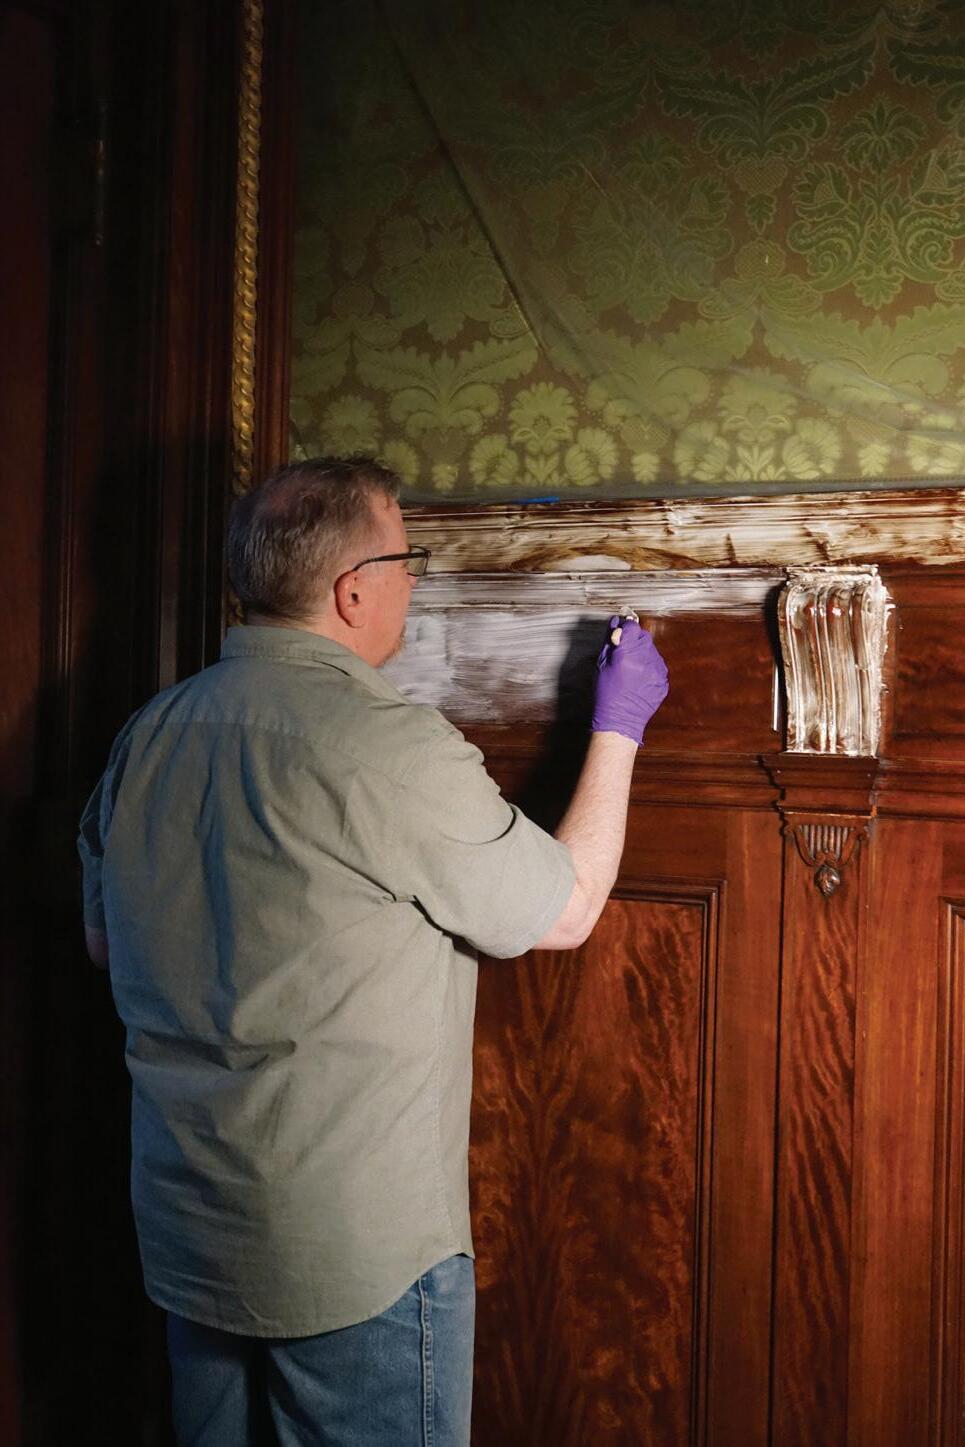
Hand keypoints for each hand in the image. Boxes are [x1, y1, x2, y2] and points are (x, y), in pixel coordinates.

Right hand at [591, 616, 668, 745]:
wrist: (621, 719)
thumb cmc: (606, 694)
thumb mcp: (601, 665)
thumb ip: (609, 642)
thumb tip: (615, 624)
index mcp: (627, 654)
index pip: (632, 627)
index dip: (624, 628)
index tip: (619, 634)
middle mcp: (646, 659)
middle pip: (643, 636)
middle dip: (633, 640)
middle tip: (623, 652)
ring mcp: (657, 670)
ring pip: (651, 650)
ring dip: (642, 653)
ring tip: (630, 667)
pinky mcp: (663, 680)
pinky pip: (657, 664)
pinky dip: (649, 666)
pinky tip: (638, 677)